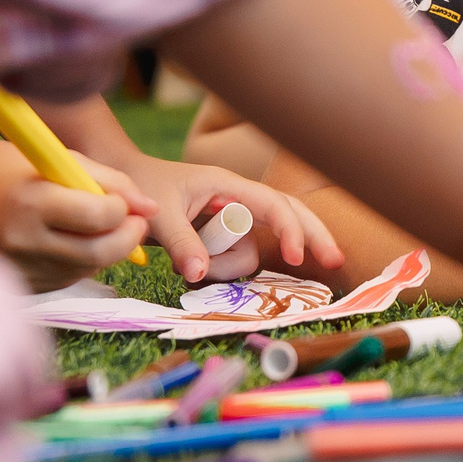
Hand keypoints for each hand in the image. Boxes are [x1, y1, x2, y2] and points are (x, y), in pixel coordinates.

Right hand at [0, 145, 153, 292]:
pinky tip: (72, 240)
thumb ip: (113, 181)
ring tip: (99, 226)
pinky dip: (82, 261)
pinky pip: (68, 278)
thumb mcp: (63, 159)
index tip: (127, 203)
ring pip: (87, 268)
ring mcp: (20, 267)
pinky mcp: (21, 283)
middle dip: (128, 238)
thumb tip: (152, 207)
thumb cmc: (14, 166)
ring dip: (106, 249)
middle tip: (135, 223)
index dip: (124, 211)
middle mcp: (23, 241)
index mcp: (33, 204)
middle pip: (99, 253)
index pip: (98, 217)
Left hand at [113, 152, 341, 282]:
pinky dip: (219, 270)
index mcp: (230, 186)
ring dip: (228, 267)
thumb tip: (199, 275)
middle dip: (313, 237)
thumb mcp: (158, 214)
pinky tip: (187, 265)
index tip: (296, 258)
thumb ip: (180, 242)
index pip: (274, 205)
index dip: (290, 230)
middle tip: (337, 262)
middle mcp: (239, 202)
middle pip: (290, 216)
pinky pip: (234, 261)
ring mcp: (233, 221)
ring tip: (183, 265)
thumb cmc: (143, 188)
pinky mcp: (223, 238)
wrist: (125, 186)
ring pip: (253, 251)